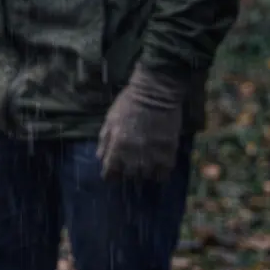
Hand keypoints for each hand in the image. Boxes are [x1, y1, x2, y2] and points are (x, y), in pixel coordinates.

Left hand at [97, 66, 187, 180]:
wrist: (155, 93)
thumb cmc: (128, 104)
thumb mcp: (110, 119)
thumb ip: (104, 140)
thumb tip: (100, 158)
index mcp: (117, 146)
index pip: (110, 172)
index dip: (110, 175)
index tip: (111, 174)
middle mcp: (134, 154)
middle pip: (128, 176)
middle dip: (126, 173)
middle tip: (128, 167)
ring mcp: (153, 154)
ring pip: (146, 176)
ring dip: (142, 173)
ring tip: (143, 166)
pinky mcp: (169, 152)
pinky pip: (164, 172)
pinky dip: (160, 173)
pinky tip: (158, 167)